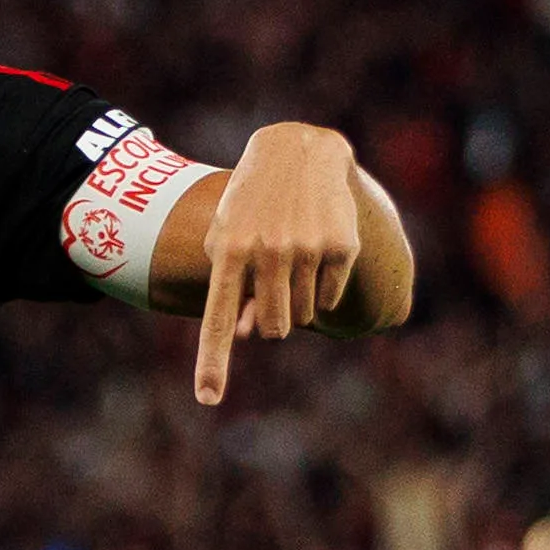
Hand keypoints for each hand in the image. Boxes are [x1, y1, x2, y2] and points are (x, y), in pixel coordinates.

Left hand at [192, 122, 363, 407]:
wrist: (299, 151)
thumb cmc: (253, 202)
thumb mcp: (229, 234)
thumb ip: (231, 285)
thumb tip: (243, 334)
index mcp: (230, 253)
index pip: (217, 319)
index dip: (213, 362)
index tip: (208, 398)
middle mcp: (268, 254)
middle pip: (272, 329)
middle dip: (273, 322)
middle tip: (275, 292)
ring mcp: (307, 250)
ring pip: (303, 316)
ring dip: (298, 303)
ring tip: (294, 261)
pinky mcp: (341, 248)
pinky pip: (329, 300)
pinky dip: (323, 289)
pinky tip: (317, 253)